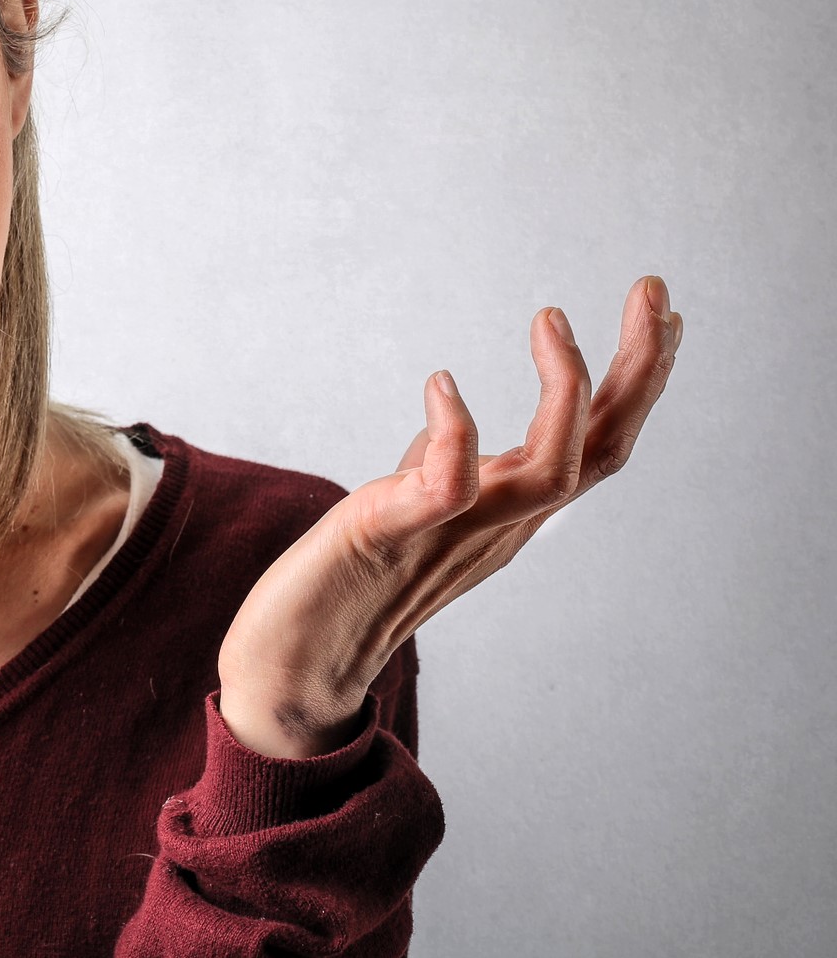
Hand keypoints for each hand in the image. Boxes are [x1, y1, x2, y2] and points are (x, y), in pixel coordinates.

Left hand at [216, 276, 683, 758]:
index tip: (663, 312)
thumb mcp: (407, 504)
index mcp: (508, 512)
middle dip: (640, 369)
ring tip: (553, 318)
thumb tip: (451, 413)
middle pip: (604, 449)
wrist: (294, 666)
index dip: (638, 381)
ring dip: (567, 390)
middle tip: (654, 290)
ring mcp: (451, 534)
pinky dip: (455, 434)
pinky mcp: (387, 536)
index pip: (599, 443)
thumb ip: (439, 462)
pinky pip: (445, 487)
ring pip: (553, 472)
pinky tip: (442, 382)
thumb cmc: (348, 581)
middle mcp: (498, 524)